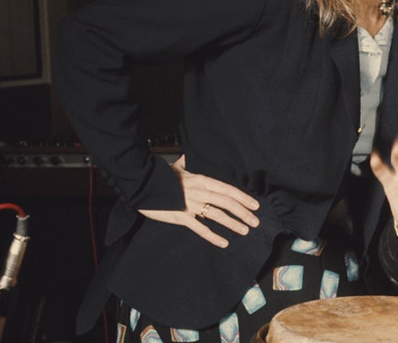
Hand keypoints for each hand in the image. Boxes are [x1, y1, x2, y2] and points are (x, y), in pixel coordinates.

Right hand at [139, 155, 260, 247]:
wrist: (142, 186)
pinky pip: (200, 228)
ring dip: (233, 224)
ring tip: (245, 230)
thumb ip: (185, 163)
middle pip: (227, 203)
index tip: (256, 205)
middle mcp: (200, 192)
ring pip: (218, 215)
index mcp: (202, 180)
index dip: (244, 197)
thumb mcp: (176, 169)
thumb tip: (185, 155)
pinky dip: (213, 236)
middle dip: (244, 213)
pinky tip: (224, 242)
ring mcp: (191, 205)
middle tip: (256, 222)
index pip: (228, 189)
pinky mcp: (181, 216)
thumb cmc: (160, 178)